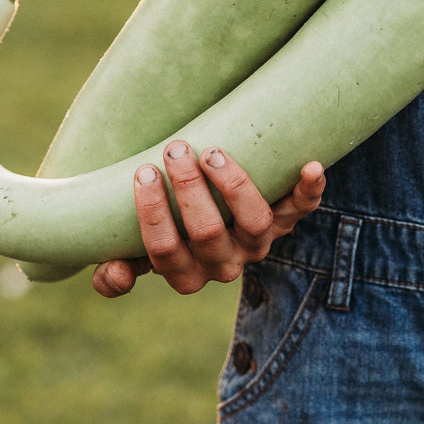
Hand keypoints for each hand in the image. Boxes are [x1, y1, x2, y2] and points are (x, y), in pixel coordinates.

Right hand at [91, 144, 325, 296]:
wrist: (222, 218)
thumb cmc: (170, 228)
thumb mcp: (141, 252)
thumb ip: (122, 267)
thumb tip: (112, 274)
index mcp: (186, 273)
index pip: (164, 252)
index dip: (153, 215)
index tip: (144, 172)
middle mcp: (225, 262)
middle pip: (206, 233)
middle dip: (188, 189)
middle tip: (175, 149)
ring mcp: (258, 241)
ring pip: (254, 222)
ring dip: (235, 186)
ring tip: (213, 152)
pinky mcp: (286, 220)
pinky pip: (302, 208)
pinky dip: (309, 190)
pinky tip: (311, 166)